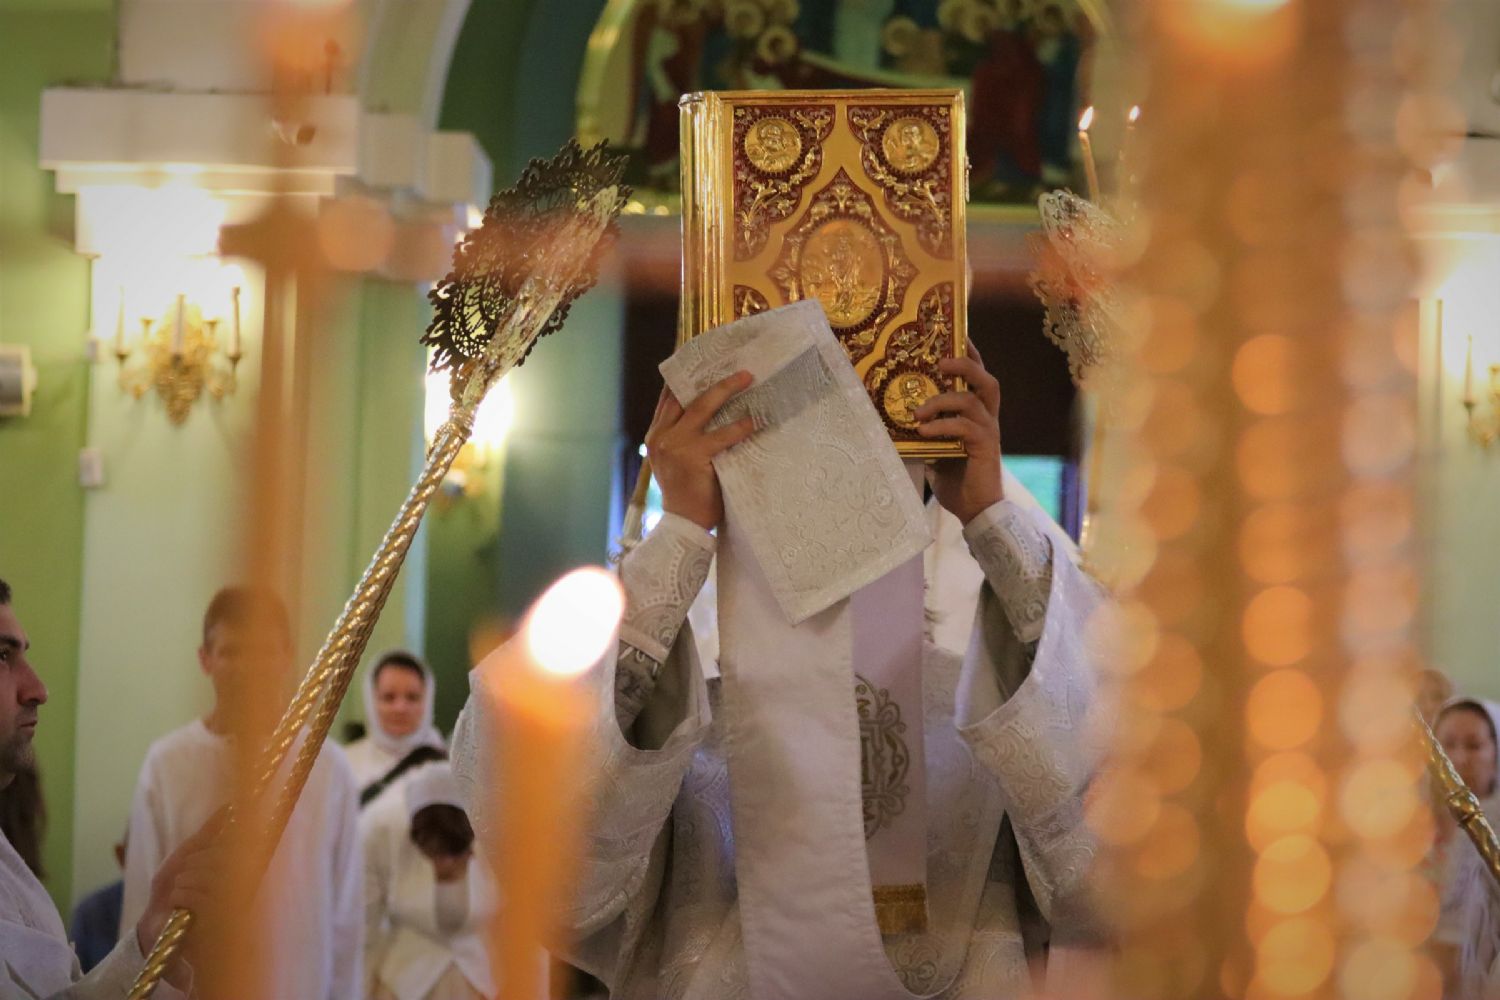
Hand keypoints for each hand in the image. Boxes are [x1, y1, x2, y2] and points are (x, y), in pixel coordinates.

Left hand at [135, 808, 227, 980]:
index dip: (214, 848)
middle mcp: (242, 884)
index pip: (236, 844)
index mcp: (240, 866)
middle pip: (218, 857)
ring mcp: (231, 904)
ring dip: (184, 881)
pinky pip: (196, 895)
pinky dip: (180, 895)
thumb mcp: (190, 854)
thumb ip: (210, 832)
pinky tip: (178, 905)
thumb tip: (230, 805)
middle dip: (193, 864)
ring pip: (205, 875)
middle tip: (185, 877)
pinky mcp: (218, 922)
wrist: (157, 923)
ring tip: (180, 892)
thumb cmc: (175, 887)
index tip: (199, 856)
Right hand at [646, 371, 756, 530]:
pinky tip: (755, 421)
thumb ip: (683, 438)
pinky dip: (739, 427)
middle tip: (740, 371)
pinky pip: (721, 435)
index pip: (669, 398)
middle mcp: (661, 437)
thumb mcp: (676, 461)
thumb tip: (710, 411)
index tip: (704, 360)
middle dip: (714, 380)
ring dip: (727, 390)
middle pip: (686, 396)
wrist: (682, 525)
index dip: (686, 378)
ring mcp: (675, 446)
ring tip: (748, 380)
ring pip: (703, 407)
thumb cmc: (686, 494)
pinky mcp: (692, 457)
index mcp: (655, 435)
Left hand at [916, 342, 1003, 525]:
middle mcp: (987, 418)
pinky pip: (965, 427)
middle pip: (985, 380)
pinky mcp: (985, 447)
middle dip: (965, 365)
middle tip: (941, 361)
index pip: (977, 377)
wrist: (974, 509)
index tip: (954, 337)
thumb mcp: (933, 447)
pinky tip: (923, 431)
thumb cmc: (954, 477)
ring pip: (972, 400)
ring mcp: (988, 432)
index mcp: (977, 413)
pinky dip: (942, 425)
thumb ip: (925, 427)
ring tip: (918, 410)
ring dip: (942, 400)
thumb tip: (896, 414)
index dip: (969, 355)